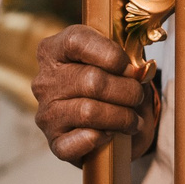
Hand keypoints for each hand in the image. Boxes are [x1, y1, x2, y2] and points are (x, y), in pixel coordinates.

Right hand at [32, 25, 158, 165]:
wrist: (112, 128)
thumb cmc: (115, 87)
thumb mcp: (123, 65)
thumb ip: (129, 60)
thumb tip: (139, 71)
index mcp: (55, 51)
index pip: (76, 41)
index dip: (111, 54)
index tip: (131, 68)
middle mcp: (45, 80)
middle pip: (91, 80)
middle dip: (126, 91)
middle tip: (138, 96)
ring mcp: (46, 113)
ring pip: (88, 112)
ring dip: (121, 117)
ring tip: (133, 119)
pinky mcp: (54, 141)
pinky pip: (78, 142)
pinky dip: (101, 139)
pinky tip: (110, 134)